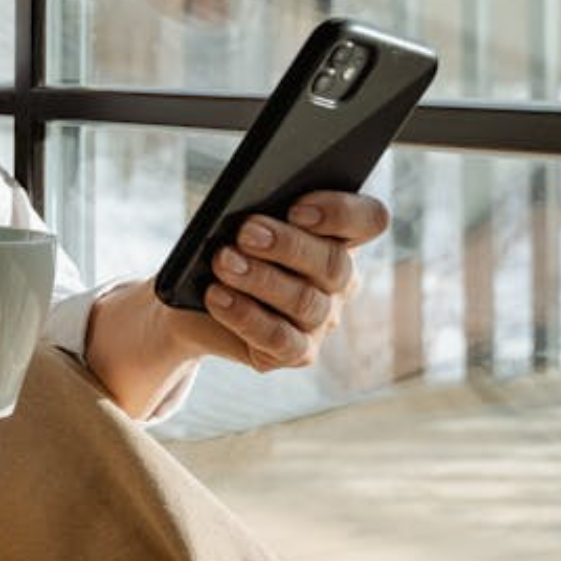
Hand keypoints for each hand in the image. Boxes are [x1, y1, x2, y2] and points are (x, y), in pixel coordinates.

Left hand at [194, 191, 389, 372]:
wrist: (192, 301)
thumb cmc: (223, 246)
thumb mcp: (238, 218)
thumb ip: (258, 208)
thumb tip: (255, 213)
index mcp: (337, 235)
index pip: (369, 219)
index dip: (340, 212)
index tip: (296, 208)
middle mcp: (339, 280)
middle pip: (334, 263)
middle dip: (287, 245)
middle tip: (246, 232)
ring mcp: (323, 320)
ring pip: (305, 301)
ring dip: (260, 279)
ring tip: (223, 261)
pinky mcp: (298, 352)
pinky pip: (280, 338)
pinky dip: (245, 315)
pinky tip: (216, 296)